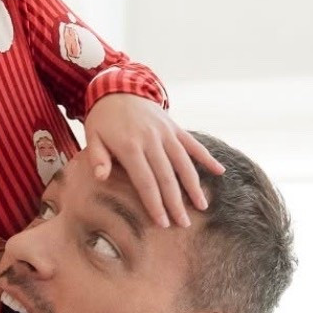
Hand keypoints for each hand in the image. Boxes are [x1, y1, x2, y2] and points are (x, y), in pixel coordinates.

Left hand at [82, 93, 224, 226]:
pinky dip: (206, 157)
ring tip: (202, 207)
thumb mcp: (93, 136)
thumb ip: (97, 158)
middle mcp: (152, 140)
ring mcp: (166, 133)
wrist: (118, 87)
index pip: (145, 181)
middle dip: (176, 203)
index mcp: (130, 146)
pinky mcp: (174, 127)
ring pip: (183, 163)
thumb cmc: (102, 119)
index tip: (163, 223)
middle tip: (184, 224)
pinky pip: (193, 143)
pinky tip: (219, 171)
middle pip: (167, 177)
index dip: (155, 204)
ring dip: (194, 186)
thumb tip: (100, 178)